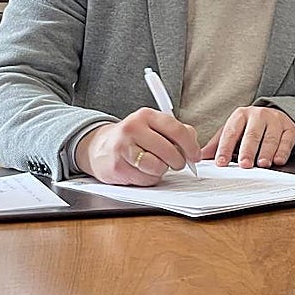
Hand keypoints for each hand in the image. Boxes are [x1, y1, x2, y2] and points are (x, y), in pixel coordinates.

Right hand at [74, 108, 199, 185]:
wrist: (99, 147)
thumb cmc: (134, 138)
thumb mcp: (154, 127)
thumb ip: (177, 132)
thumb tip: (193, 147)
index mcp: (146, 115)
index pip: (177, 130)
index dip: (191, 146)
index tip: (195, 156)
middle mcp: (133, 128)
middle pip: (169, 151)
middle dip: (178, 162)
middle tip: (177, 164)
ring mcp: (122, 148)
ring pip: (157, 167)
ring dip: (161, 171)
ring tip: (156, 165)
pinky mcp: (117, 167)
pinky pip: (144, 179)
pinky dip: (149, 179)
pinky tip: (142, 171)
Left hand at [201, 106, 294, 168]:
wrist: (275, 115)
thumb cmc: (249, 127)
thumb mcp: (232, 130)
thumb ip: (217, 144)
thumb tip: (200, 156)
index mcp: (241, 115)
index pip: (231, 132)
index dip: (225, 148)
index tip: (221, 162)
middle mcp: (259, 115)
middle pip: (252, 134)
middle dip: (248, 150)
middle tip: (244, 164)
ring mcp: (275, 121)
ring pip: (271, 137)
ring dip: (266, 152)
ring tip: (262, 164)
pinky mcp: (290, 128)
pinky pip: (286, 140)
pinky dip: (282, 151)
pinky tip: (278, 160)